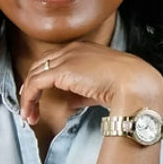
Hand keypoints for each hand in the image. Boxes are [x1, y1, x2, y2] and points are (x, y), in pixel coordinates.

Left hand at [17, 43, 162, 126]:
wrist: (134, 83)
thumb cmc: (125, 86)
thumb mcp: (99, 87)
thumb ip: (82, 92)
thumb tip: (71, 102)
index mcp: (83, 49)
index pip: (53, 61)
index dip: (42, 78)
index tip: (37, 96)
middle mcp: (72, 49)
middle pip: (40, 65)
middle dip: (31, 87)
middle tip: (29, 107)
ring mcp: (66, 58)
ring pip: (35, 74)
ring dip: (29, 96)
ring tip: (28, 114)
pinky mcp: (62, 70)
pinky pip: (36, 83)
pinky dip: (30, 98)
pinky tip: (31, 111)